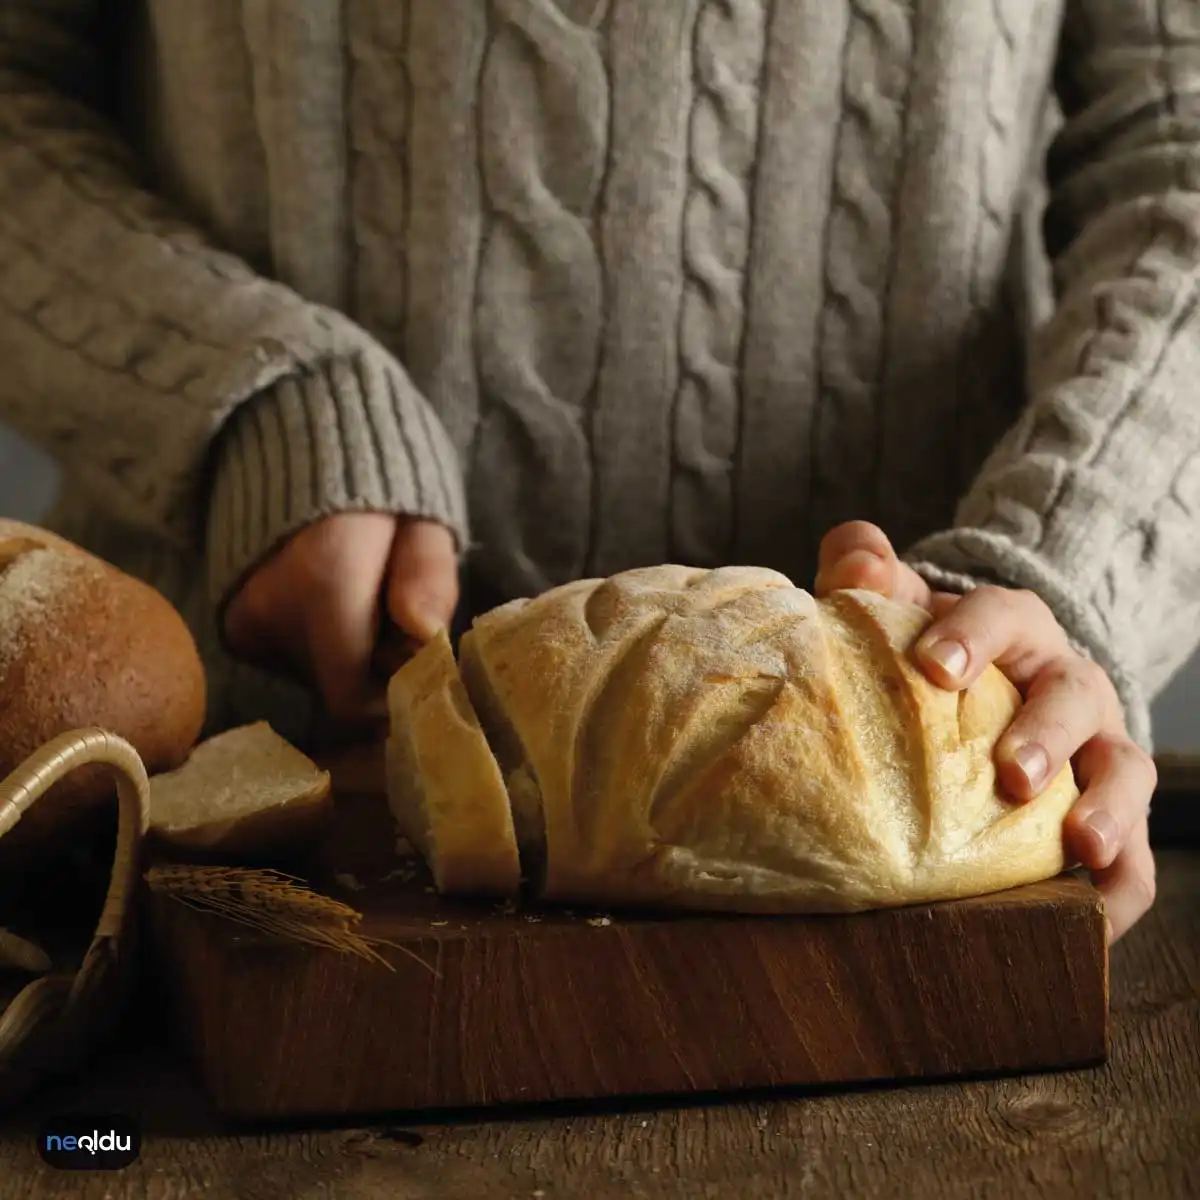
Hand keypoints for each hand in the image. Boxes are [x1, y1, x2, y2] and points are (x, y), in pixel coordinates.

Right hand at [224, 512, 458, 723]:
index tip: (415, 662)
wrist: (304, 453)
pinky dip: (319, 646)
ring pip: (315, 677)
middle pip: (336, 688)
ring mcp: (243, 620)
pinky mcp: (233, 625)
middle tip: (394, 616)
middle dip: (375, 667)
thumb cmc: (383, 492)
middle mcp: (271, 611)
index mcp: (323, 581)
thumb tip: (427, 631)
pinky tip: (331, 604)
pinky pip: (290, 660)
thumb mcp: (423, 521)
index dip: (391, 696)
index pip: (351, 700)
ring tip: (362, 600)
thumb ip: (428, 573)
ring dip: (349, 655)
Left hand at [815, 520, 1156, 943]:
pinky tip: (1093, 924)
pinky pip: (1136, 857)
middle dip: (1047, 732)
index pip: (1002, 614)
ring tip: (1080, 844)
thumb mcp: (900, 607)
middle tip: (1011, 773)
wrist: (987, 687)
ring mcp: (1099, 747)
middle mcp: (1067, 682)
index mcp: (1014, 628)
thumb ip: (868, 575)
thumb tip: (856, 558)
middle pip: (1074, 695)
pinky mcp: (1113, 812)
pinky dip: (1122, 888)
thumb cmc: (933, 652)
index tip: (934, 668)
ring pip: (1124, 770)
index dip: (973, 635)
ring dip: (1110, 808)